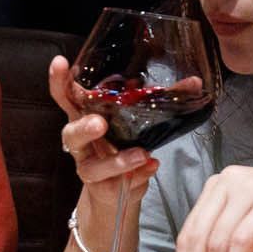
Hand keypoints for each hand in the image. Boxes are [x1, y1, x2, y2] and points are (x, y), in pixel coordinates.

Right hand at [50, 54, 155, 224]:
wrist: (116, 188)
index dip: (58, 81)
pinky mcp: (103, 188)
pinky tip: (150, 168)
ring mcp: (89, 167)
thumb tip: (193, 83)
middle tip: (100, 124)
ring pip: (92, 167)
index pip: (66, 96)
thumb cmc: (122, 143)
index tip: (60, 63)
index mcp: (85, 117)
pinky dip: (137, 176)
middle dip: (83, 128)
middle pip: (71, 133)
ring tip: (140, 155)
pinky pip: (117, 185)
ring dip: (115, 161)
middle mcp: (81, 142)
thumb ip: (161, 101)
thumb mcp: (137, 119)